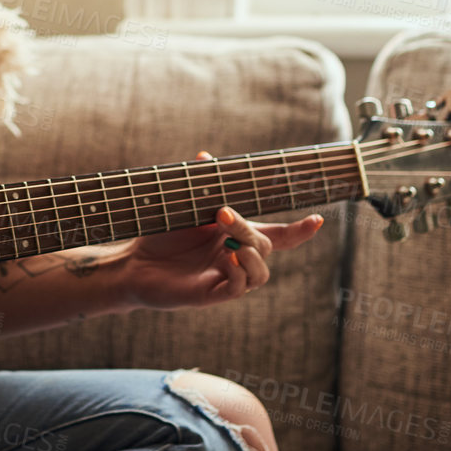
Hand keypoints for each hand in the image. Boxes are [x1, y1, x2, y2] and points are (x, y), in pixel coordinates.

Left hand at [119, 150, 325, 310]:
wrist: (132, 262)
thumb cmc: (159, 235)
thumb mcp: (182, 206)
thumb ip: (200, 184)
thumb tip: (205, 156)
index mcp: (236, 237)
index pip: (277, 236)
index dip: (299, 231)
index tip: (318, 219)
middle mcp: (236, 257)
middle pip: (264, 246)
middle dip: (248, 228)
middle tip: (222, 213)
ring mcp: (226, 277)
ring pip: (260, 273)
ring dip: (251, 255)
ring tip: (231, 245)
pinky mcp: (211, 294)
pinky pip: (239, 288)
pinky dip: (239, 274)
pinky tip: (227, 261)